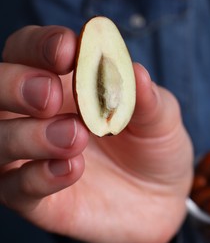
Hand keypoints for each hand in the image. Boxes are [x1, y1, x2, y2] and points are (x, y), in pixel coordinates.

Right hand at [0, 25, 192, 242]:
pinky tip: (72, 169)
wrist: (163, 195)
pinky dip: (38, 177)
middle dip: (16, 85)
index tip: (68, 49)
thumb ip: (147, 98)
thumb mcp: (161, 118)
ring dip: (27, 135)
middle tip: (50, 96)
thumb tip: (135, 71)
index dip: (41, 45)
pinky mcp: (37, 198)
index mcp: (64, 82)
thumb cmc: (154, 145)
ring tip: (74, 136)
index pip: (29, 50)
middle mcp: (37, 115)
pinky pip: (14, 188)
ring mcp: (32, 157)